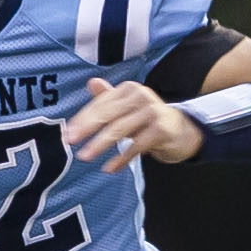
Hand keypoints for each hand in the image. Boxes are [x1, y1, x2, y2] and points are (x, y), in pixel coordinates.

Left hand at [65, 76, 196, 171]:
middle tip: (70, 141)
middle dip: (88, 128)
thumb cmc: (148, 120)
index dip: (83, 118)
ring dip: (100, 144)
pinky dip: (121, 158)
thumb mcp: (128, 108)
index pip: (101, 104)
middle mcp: (141, 96)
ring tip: (85, 156)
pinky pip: (136, 146)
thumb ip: (108, 99)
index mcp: (129, 89)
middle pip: (108, 114)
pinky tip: (109, 168)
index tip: (68, 132)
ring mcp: (152, 112)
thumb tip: (91, 82)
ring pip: (120, 129)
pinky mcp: (161, 129)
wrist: (182, 131)